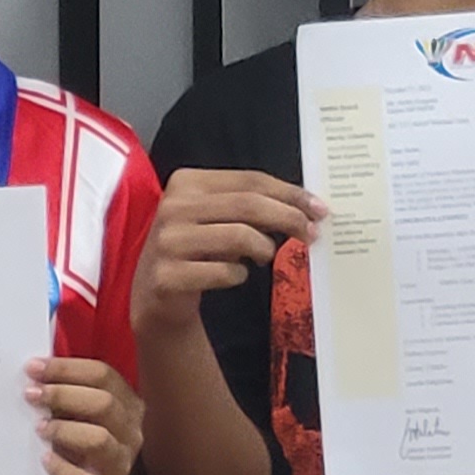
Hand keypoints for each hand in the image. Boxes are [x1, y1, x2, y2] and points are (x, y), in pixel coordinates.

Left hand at [32, 355, 144, 474]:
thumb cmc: (80, 452)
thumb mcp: (76, 419)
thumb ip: (63, 397)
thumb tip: (31, 373)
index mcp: (126, 406)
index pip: (103, 376)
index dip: (67, 369)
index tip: (33, 367)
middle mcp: (130, 433)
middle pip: (104, 403)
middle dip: (63, 394)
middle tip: (30, 394)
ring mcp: (120, 465)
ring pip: (99, 439)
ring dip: (64, 429)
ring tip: (38, 427)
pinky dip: (62, 469)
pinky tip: (44, 459)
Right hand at [131, 168, 324, 327]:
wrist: (156, 293)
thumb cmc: (196, 248)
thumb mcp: (216, 217)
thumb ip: (249, 205)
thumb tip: (306, 207)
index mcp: (187, 182)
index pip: (250, 180)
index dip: (290, 193)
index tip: (319, 208)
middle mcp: (173, 206)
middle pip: (249, 205)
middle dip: (289, 218)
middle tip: (312, 234)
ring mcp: (168, 242)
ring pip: (240, 237)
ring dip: (264, 249)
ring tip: (263, 256)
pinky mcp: (168, 276)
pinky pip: (226, 272)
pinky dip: (240, 275)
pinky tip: (233, 275)